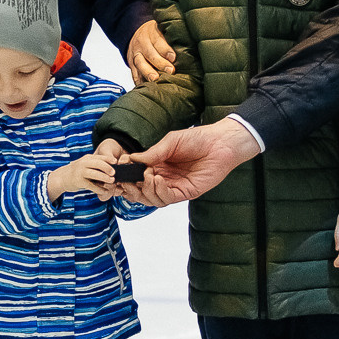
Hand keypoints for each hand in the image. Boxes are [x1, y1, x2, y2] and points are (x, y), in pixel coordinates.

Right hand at [46, 151, 121, 201]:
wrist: (61, 178)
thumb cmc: (76, 171)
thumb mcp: (84, 164)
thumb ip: (94, 164)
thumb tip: (111, 168)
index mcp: (87, 158)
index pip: (100, 157)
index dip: (109, 159)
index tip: (116, 162)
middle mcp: (84, 163)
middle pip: (98, 164)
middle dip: (108, 168)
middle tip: (114, 173)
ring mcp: (81, 172)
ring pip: (95, 174)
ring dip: (104, 178)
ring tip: (111, 181)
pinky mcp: (79, 182)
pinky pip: (91, 186)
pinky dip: (99, 189)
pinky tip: (104, 191)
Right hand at [126, 21, 175, 81]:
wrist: (135, 32)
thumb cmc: (155, 33)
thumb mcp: (162, 30)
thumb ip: (171, 39)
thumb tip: (185, 52)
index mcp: (151, 34)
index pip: (158, 41)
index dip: (166, 50)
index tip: (173, 58)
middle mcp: (142, 44)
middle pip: (150, 54)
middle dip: (160, 63)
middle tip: (170, 70)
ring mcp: (135, 54)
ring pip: (140, 63)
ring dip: (148, 72)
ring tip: (155, 80)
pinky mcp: (131, 64)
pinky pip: (134, 73)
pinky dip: (138, 81)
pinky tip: (145, 87)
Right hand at [129, 119, 260, 205]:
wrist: (220, 143)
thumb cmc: (197, 138)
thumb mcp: (170, 142)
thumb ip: (152, 153)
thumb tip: (132, 160)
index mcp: (157, 165)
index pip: (137, 176)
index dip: (127, 177)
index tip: (118, 172)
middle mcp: (164, 178)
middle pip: (141, 192)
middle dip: (132, 189)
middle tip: (128, 180)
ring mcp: (174, 186)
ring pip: (152, 199)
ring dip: (145, 190)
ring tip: (147, 176)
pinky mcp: (186, 192)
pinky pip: (168, 198)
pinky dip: (159, 191)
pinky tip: (157, 180)